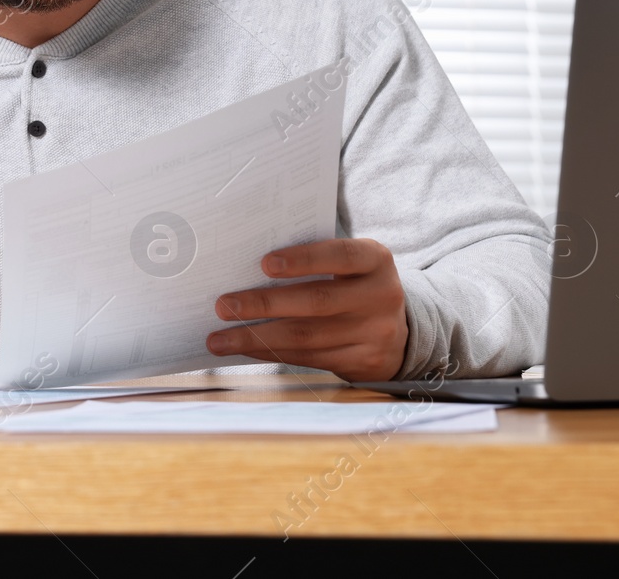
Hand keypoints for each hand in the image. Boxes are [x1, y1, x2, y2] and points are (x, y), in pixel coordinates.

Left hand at [206, 237, 407, 380]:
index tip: (264, 263)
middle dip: (264, 304)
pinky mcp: (363, 363)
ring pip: (307, 337)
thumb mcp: (349, 265)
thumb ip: (315, 260)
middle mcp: (381, 296)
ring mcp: (375, 333)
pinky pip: (309, 358)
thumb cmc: (354, 285)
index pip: (340, 255)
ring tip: (219, 338)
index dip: (303, 259)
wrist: (398, 331)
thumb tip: (247, 267)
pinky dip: (272, 353)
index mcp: (376, 261)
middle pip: (316, 301)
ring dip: (257, 338)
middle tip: (224, 306)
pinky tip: (247, 348)